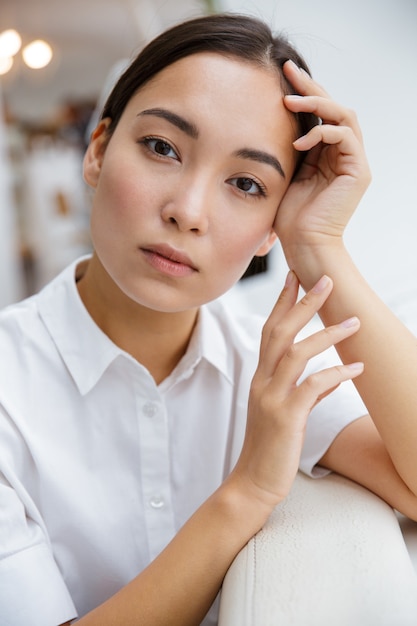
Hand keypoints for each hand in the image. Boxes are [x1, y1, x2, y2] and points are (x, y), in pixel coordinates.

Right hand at [230, 271, 362, 509]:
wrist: (253, 483)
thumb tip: (333, 377)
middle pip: (279, 332)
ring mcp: (270, 398)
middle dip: (303, 303)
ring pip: (295, 353)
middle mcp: (262, 382)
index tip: (296, 277)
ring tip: (354, 322)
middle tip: (326, 280)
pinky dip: (336, 375)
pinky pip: (312, 387)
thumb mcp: (287, 413)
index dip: (282, 302)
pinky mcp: (284, 417)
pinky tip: (356, 370)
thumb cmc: (272, 447)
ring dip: (326, 334)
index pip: (269, 330)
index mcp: (261, 377)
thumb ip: (306, 391)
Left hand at [275, 61, 370, 268]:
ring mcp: (354, 162)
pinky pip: (344, 136)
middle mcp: (344, 155)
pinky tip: (299, 141)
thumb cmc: (289, 218)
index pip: (321, 114)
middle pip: (335, 107)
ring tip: (289, 100)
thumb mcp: (286, 175)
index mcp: (328, 155)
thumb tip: (271, 124)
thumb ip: (289, 150)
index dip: (304, 93)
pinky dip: (322, 132)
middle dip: (311, 87)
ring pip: (344, 115)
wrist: (304, 245)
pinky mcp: (358, 171)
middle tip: (288, 70)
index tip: (282, 76)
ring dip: (317, 103)